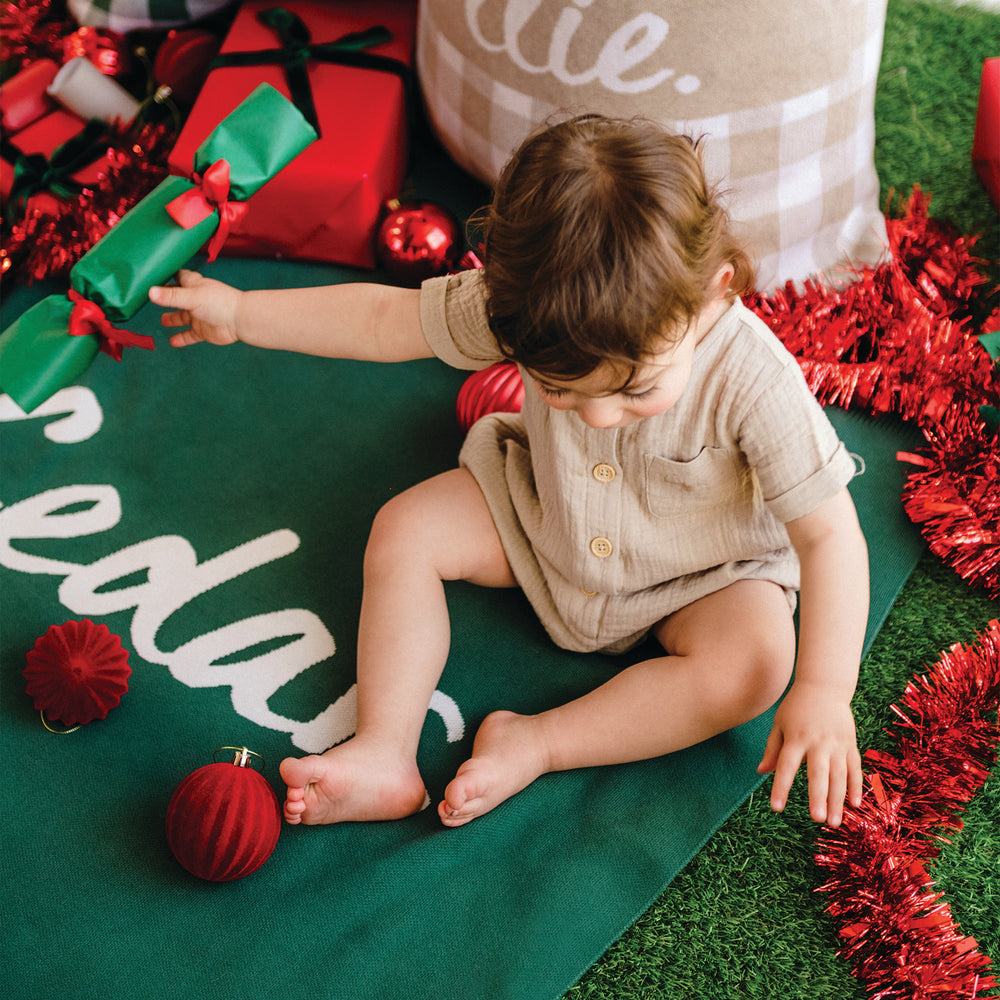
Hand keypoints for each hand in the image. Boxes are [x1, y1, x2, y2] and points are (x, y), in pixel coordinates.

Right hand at [149, 269, 242, 346]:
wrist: (240, 321)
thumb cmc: (219, 302)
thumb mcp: (191, 297)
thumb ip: (171, 296)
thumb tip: (150, 292)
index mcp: (194, 286)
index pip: (179, 277)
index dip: (169, 276)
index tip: (155, 276)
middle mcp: (196, 300)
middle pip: (178, 298)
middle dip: (168, 298)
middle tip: (153, 299)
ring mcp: (199, 316)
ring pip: (183, 317)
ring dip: (173, 319)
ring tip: (163, 320)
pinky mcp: (203, 331)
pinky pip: (190, 335)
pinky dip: (182, 338)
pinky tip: (172, 341)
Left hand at [757, 680, 862, 826]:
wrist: (824, 687)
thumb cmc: (796, 707)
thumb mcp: (779, 724)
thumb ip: (772, 749)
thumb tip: (761, 772)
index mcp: (796, 738)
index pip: (786, 766)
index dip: (781, 787)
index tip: (776, 808)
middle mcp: (818, 742)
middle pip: (818, 774)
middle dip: (818, 798)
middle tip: (817, 820)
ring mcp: (837, 744)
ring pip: (839, 775)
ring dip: (838, 800)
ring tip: (834, 822)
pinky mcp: (850, 744)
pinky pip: (854, 768)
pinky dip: (856, 786)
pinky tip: (855, 805)